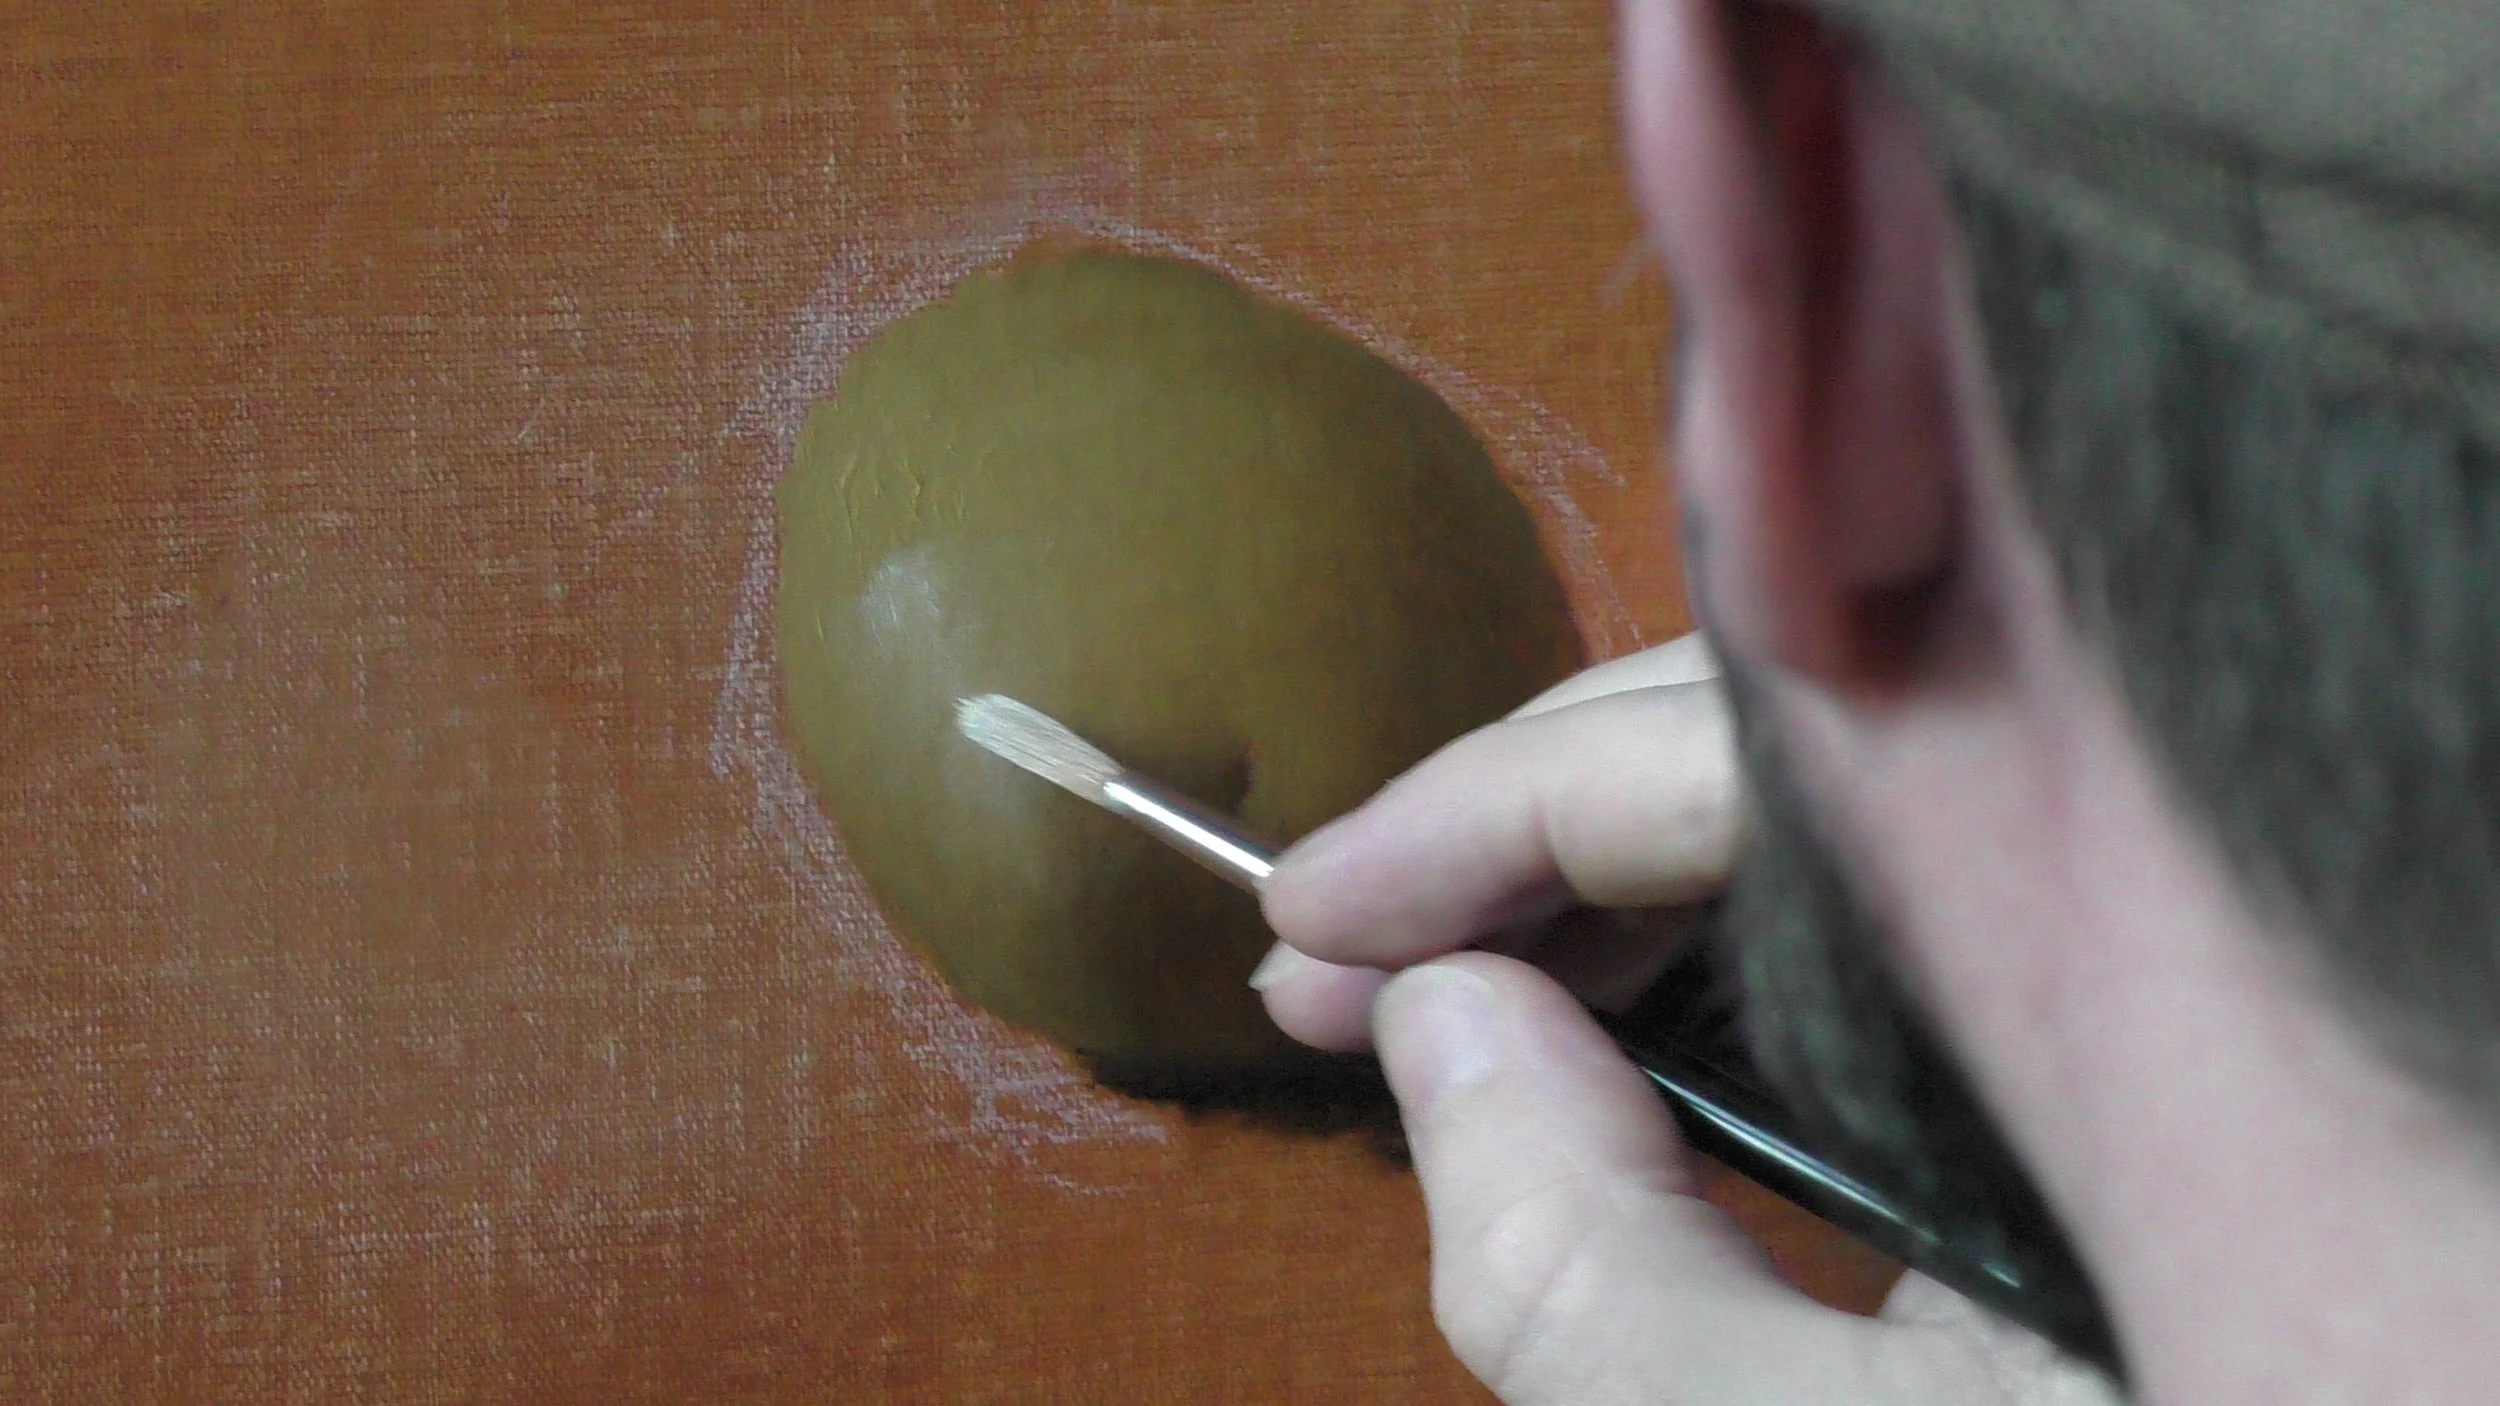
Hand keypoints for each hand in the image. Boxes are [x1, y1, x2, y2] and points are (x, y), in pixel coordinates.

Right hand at [1253, 635, 2121, 1403]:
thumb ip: (1586, 1271)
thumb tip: (1436, 1022)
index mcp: (2121, 987)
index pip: (1751, 765)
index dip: (1494, 804)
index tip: (1311, 904)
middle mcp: (2161, 927)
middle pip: (1793, 753)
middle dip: (1533, 839)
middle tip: (1350, 953)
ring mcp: (2163, 979)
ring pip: (1844, 830)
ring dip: (1620, 894)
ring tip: (1451, 993)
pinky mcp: (2155, 1045)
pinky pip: (1910, 932)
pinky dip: (1739, 962)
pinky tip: (1620, 1030)